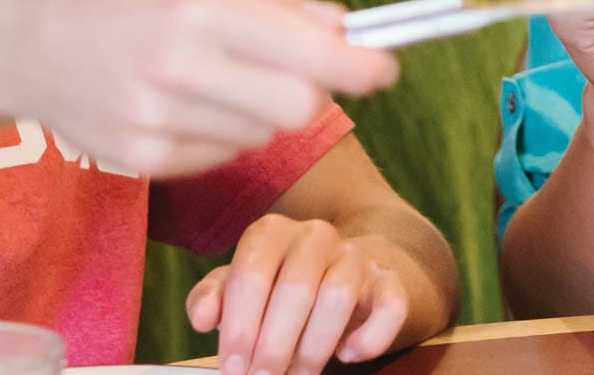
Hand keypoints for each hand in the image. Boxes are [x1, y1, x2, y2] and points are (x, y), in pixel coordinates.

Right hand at [0, 0, 394, 178]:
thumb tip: (343, 27)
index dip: (362, 67)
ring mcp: (155, 119)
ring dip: (266, 106)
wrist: (19, 39)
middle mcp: (177, 67)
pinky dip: (225, 127)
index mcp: (198, 6)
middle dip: (318, 90)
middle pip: (299, 108)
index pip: (310, 56)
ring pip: (263, 132)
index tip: (387, 67)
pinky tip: (189, 96)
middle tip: (308, 70)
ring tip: (224, 70)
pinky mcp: (139, 157)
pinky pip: (222, 152)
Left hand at [188, 214, 407, 374]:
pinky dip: (369, 337)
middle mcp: (316, 236)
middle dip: (274, 346)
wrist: (345, 273)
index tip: (232, 366)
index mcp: (272, 233)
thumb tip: (203, 317)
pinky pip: (390, 306)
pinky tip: (348, 354)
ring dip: (313, 348)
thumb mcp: (241, 288)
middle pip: (295, 289)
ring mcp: (356, 257)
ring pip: (338, 297)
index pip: (251, 274)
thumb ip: (214, 297)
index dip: (239, 326)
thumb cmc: (279, 287)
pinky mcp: (388, 281)